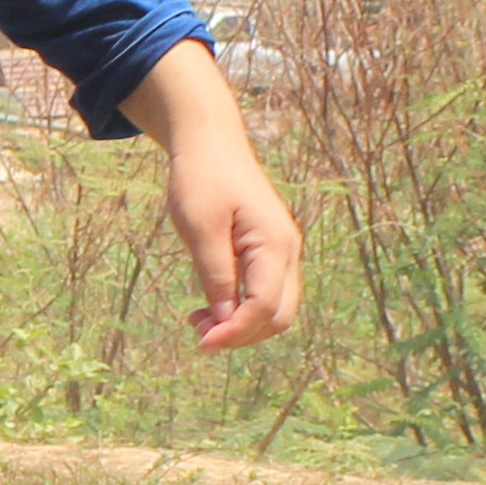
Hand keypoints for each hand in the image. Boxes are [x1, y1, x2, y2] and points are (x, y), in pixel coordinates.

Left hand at [124, 41, 299, 353]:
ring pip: (276, 308)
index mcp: (274, 243)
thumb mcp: (200, 228)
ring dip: (242, 324)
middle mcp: (288, 251)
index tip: (201, 342)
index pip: (263, 306)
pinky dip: (243, 308)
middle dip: (242, 334)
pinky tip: (212, 306)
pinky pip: (266, 292)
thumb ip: (216, 275)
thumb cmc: (202, 178)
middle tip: (198, 332)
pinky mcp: (271, 252)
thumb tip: (225, 321)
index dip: (234, 332)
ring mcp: (283, 252)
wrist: (211, 142)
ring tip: (199, 320)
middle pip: (279, 315)